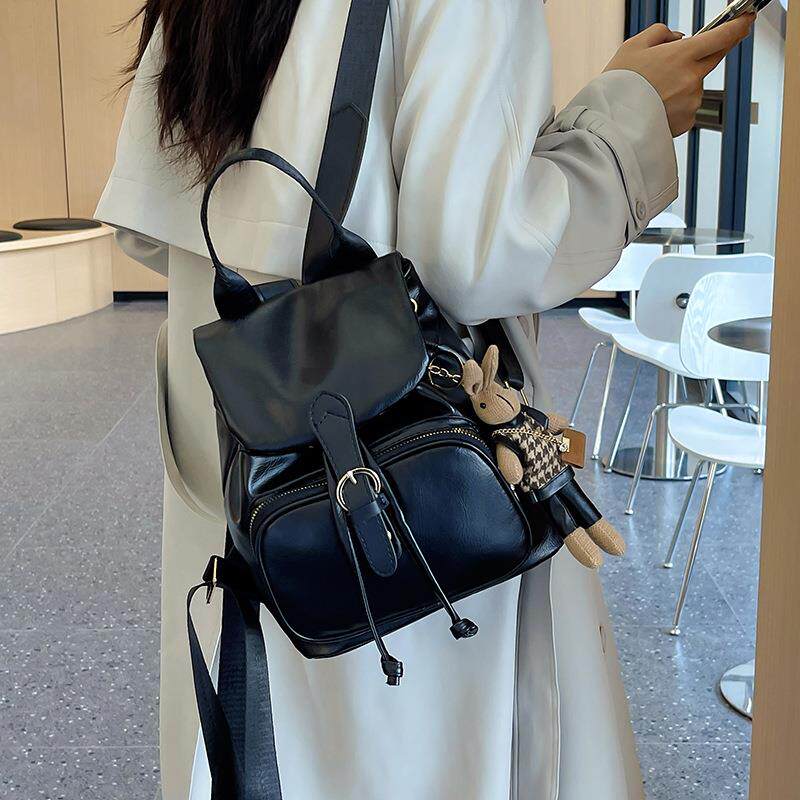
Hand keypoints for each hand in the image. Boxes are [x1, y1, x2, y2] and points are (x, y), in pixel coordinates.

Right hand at [604, 17, 754, 135]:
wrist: (611, 124)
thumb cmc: (618, 87)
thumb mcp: (632, 46)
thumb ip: (660, 33)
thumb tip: (676, 37)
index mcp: (682, 55)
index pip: (723, 36)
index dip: (738, 26)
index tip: (745, 21)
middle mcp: (692, 78)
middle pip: (714, 58)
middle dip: (708, 52)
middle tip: (688, 56)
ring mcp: (692, 101)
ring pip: (696, 84)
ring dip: (683, 84)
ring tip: (655, 91)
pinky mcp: (687, 120)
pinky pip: (688, 107)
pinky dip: (677, 105)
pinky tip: (657, 107)